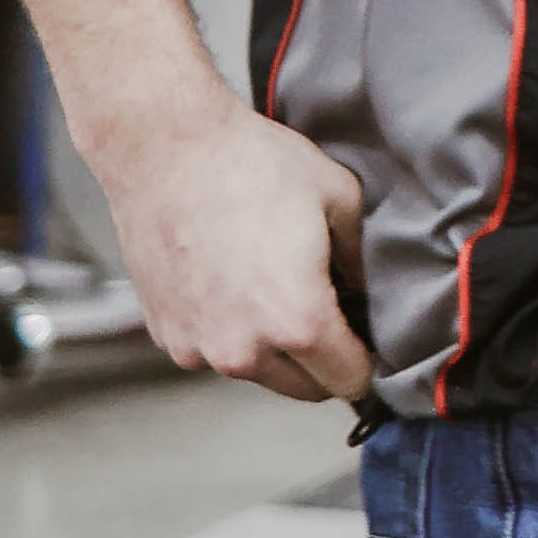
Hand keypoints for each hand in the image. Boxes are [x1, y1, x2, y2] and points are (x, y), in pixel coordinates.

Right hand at [101, 92, 371, 402]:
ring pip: (259, 372)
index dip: (370, 359)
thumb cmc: (252, 166)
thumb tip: (370, 292)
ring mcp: (197, 347)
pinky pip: (214, 351)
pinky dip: (232, 333)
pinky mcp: (165, 334)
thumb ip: (363, 261)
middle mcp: (243, 349)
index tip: (372, 337)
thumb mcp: (340, 202)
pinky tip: (236, 285)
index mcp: (298, 322)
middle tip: (333, 311)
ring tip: (280, 289)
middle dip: (327, 361)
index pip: (351, 380)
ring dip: (277, 350)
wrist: (165, 149)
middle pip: (306, 388)